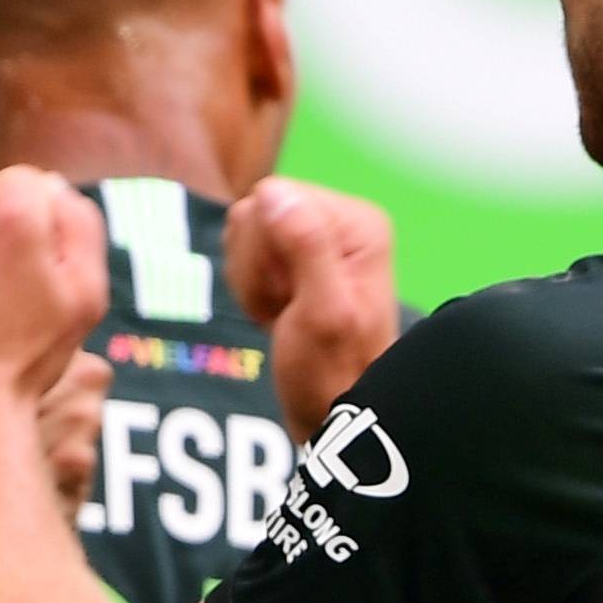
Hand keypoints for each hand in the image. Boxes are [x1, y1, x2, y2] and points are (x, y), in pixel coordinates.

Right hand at [226, 177, 399, 435]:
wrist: (331, 410)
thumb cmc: (331, 371)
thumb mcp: (321, 312)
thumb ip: (305, 247)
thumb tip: (274, 192)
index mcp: (357, 222)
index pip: (273, 197)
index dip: (264, 250)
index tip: (290, 294)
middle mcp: (340, 219)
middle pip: (255, 212)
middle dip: (257, 267)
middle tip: (286, 308)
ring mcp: (317, 236)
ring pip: (244, 232)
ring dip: (252, 281)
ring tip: (283, 312)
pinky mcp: (295, 254)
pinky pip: (245, 253)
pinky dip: (251, 288)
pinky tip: (276, 312)